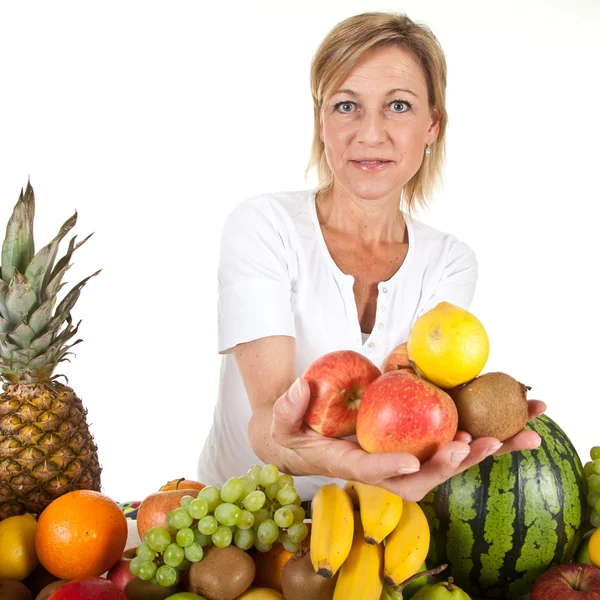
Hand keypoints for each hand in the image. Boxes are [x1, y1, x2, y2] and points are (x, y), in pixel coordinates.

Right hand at [271, 377, 545, 501]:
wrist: (306, 441)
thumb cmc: (294, 432)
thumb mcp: (282, 421)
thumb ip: (288, 407)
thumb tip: (300, 388)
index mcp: (347, 464)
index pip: (369, 471)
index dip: (389, 468)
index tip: (411, 462)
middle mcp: (379, 469)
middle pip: (419, 479)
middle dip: (447, 467)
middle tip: (472, 445)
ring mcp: (399, 460)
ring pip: (442, 467)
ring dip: (476, 455)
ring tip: (514, 439)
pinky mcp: (410, 446)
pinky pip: (445, 448)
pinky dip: (476, 441)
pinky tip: (506, 428)